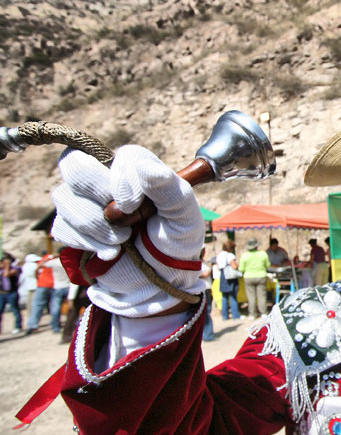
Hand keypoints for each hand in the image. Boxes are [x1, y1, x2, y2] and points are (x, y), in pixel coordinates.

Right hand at [51, 146, 205, 316]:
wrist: (159, 277)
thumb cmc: (175, 241)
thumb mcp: (184, 218)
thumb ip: (170, 190)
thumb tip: (145, 166)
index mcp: (136, 167)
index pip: (119, 157)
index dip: (121, 181)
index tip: (134, 207)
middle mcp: (105, 177)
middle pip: (75, 164)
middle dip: (97, 195)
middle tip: (123, 221)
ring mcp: (83, 201)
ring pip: (65, 198)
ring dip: (95, 225)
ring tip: (123, 241)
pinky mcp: (71, 226)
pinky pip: (62, 227)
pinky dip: (86, 243)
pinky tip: (110, 253)